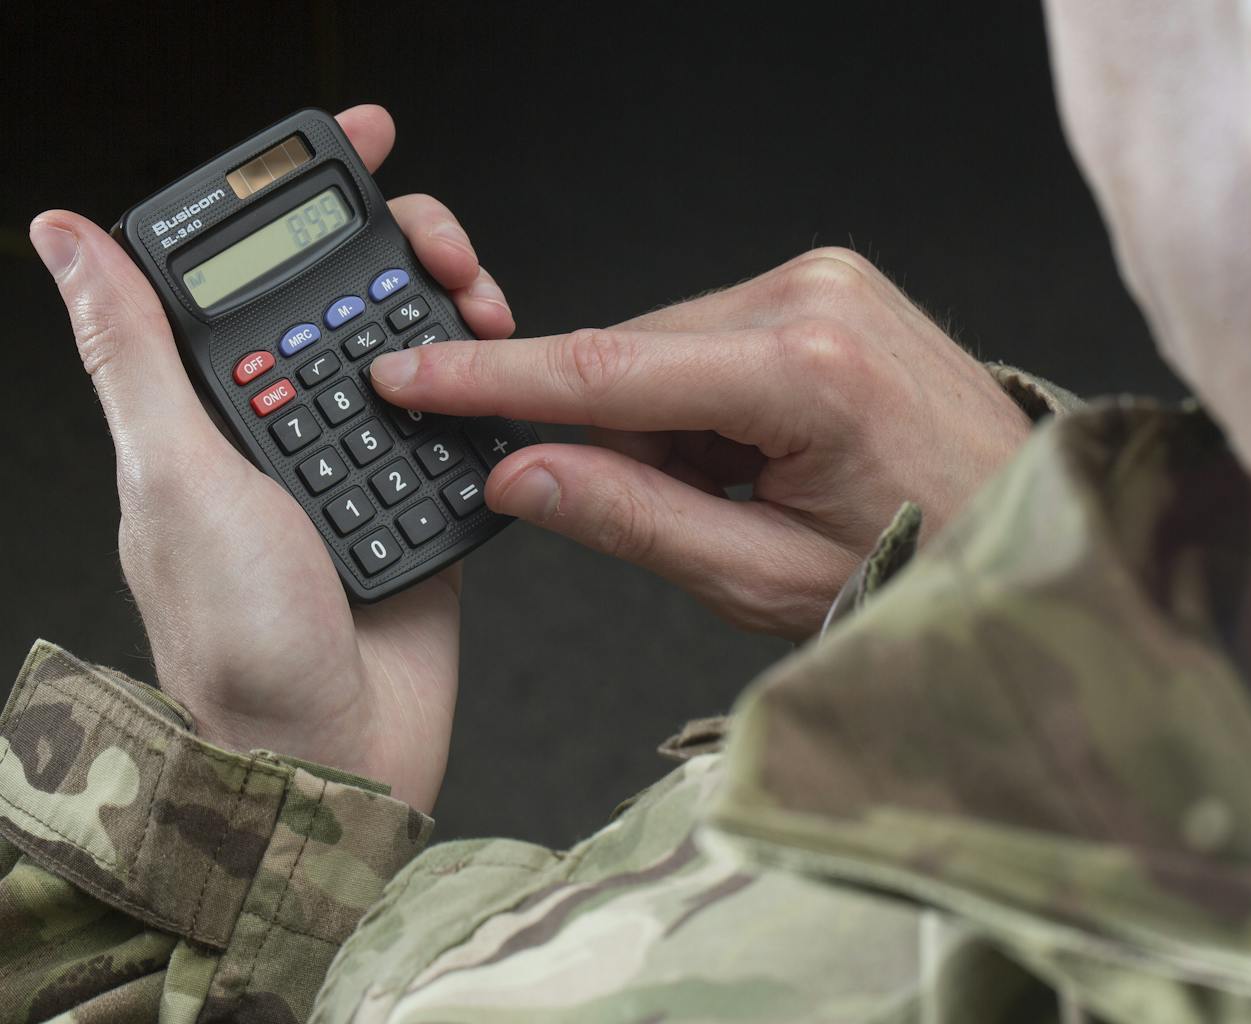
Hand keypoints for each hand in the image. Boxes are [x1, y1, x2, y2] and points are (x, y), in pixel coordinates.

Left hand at [30, 106, 514, 812]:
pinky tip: (505, 372)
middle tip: (448, 249)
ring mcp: (361, 459)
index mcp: (213, 408)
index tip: (362, 143)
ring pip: (417, 347)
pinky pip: (465, 420)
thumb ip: (138, 356)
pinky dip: (490, 388)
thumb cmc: (242, 639)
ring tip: (486, 309)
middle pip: (351, 295)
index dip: (304, 194)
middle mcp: (285, 425)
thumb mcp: (178, 481)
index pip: (256, 270)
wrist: (339, 756)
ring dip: (456, 311)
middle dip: (406, 247)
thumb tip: (63, 238)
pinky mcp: (423, 497)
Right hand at [369, 248, 1030, 640]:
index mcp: (803, 371)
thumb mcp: (759, 574)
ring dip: (659, 424)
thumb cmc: (916, 561)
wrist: (1021, 528)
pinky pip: (711, 337)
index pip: (604, 369)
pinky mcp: (827, 286)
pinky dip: (698, 402)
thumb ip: (628, 518)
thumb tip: (519, 474)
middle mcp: (811, 295)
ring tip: (734, 494)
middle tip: (646, 512)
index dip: (490, 379)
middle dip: (604, 435)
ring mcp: (824, 278)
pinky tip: (748, 456)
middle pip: (632, 355)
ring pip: (665, 347)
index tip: (409, 374)